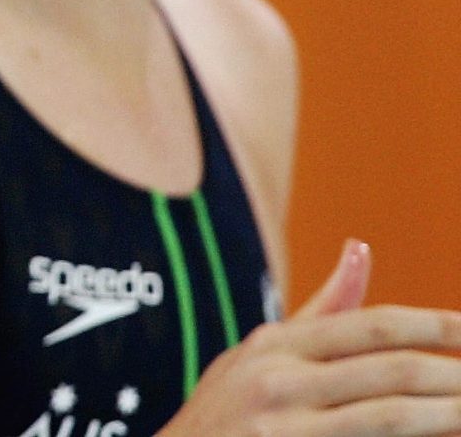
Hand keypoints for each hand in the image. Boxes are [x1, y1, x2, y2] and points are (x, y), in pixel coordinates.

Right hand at [159, 241, 460, 435]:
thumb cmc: (226, 413)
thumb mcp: (258, 355)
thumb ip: (320, 311)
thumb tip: (362, 247)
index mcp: (274, 344)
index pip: (371, 325)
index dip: (433, 326)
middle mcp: (277, 381)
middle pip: (390, 371)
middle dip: (452, 375)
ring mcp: (283, 428)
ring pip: (390, 417)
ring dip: (446, 414)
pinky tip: (438, 435)